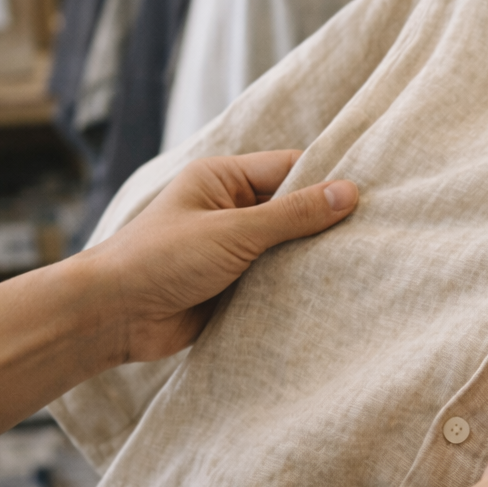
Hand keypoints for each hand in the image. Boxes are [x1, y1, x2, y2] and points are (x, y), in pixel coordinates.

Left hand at [83, 150, 358, 365]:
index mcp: (223, 180)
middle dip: (324, 223)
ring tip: (361, 264)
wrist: (113, 317)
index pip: (289, 169)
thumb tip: (349, 193)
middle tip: (374, 233)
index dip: (328, 182)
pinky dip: (296, 288)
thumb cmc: (161, 259)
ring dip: (311, 259)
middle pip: (292, 209)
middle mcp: (229, 210)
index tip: (371, 196)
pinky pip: (274, 282)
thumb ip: (292, 215)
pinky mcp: (233, 288)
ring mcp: (231, 250)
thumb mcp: (233, 231)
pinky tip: (330, 294)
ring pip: (286, 249)